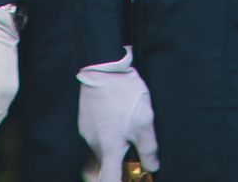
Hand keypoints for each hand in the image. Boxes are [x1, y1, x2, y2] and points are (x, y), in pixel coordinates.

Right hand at [75, 50, 155, 178]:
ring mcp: (87, 132)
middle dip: (117, 169)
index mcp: (109, 148)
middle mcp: (94, 143)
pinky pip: (96, 138)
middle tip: (133, 160)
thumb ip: (149, 149)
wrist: (103, 67)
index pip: (108, 180)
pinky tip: (118, 124)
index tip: (127, 180)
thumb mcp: (144, 123)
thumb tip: (152, 166)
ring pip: (100, 152)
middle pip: (104, 167)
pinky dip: (107, 139)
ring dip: (113, 152)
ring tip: (128, 136)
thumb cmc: (124, 95)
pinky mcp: (85, 121)